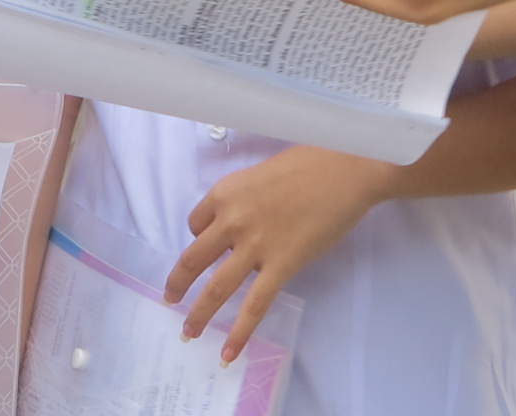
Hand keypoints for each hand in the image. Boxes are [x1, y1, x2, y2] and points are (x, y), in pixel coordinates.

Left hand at [166, 146, 394, 360]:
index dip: (199, 238)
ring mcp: (254, 246)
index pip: (196, 223)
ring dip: (198, 314)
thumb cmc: (310, 162)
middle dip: (178, 284)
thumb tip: (246, 219)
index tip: (208, 247)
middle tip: (169, 299)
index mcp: (224, 192)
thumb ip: (246, 199)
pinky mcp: (281, 266)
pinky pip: (255, 306)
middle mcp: (231, 220)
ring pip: (217, 288)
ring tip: (188, 333)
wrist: (345, 169)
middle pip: (193, 259)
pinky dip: (239, 333)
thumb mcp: (262, 173)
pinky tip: (228, 353)